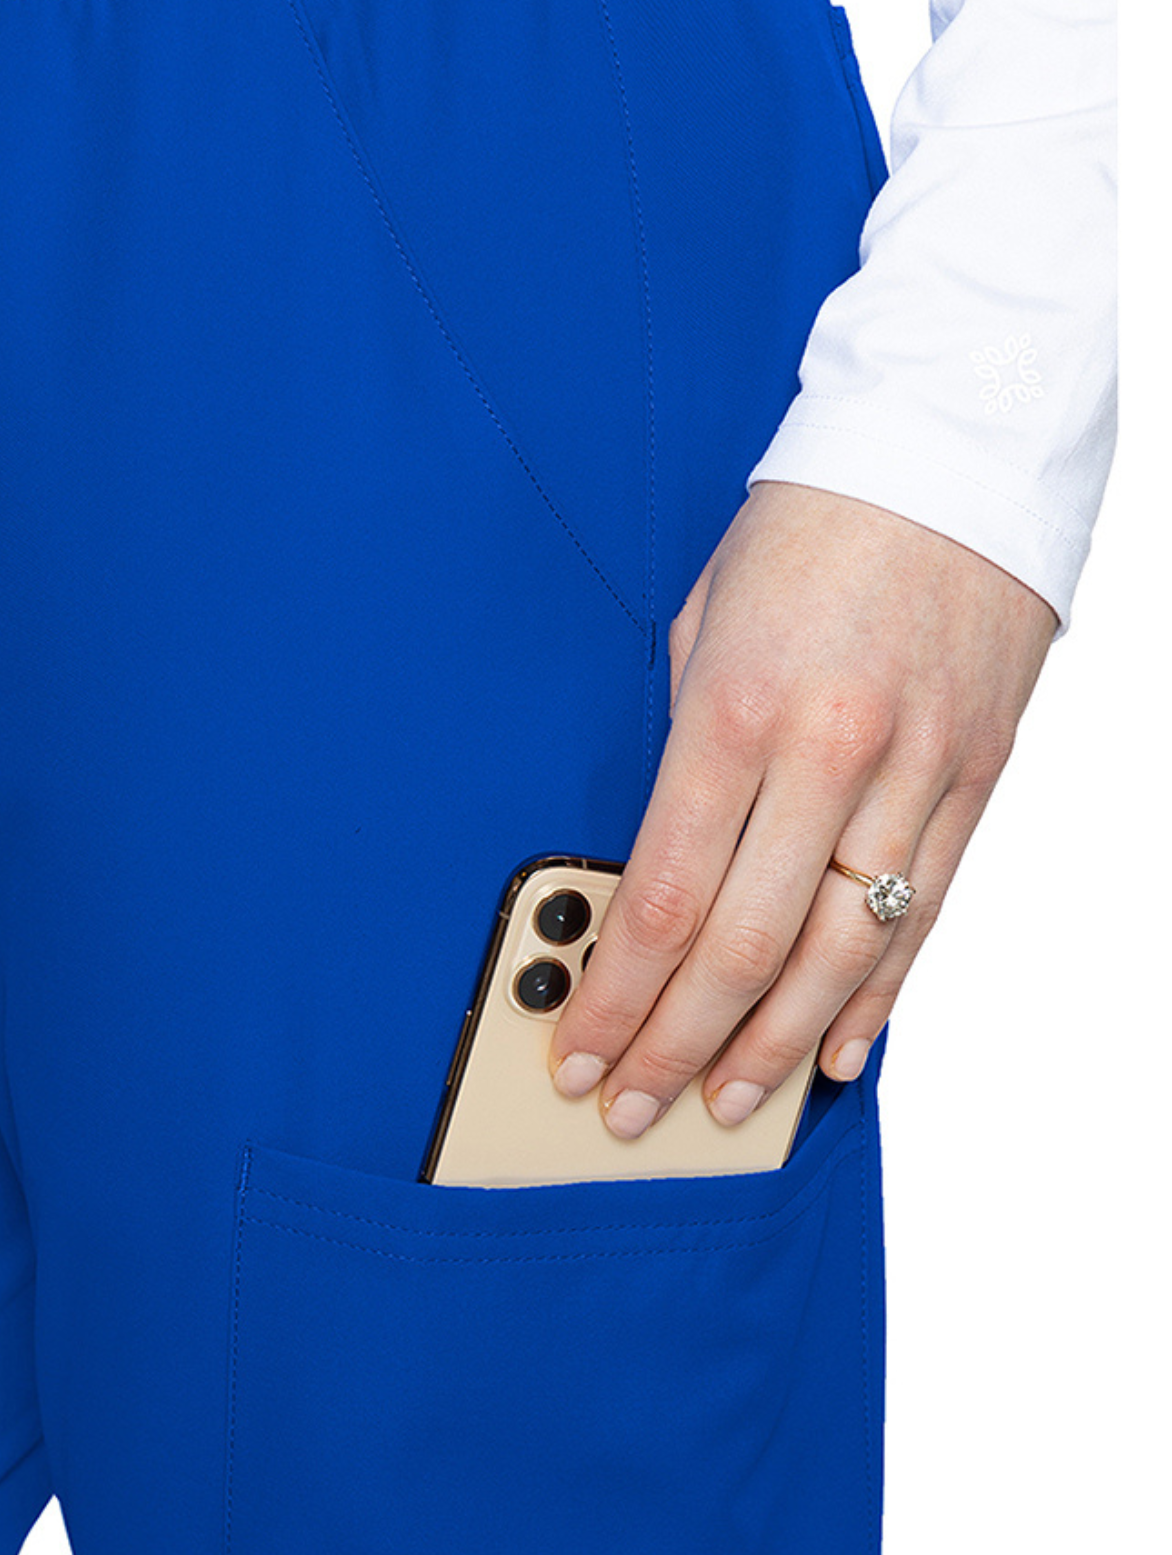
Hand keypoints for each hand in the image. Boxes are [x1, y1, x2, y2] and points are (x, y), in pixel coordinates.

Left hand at [546, 478, 1057, 1134]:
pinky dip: (877, 997)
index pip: (665, 902)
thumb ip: (685, 754)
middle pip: (743, 951)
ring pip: (839, 955)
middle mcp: (829, 755)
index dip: (618, 1000)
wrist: (951, 446)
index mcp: (735, 714)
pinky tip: (835, 1053)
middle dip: (676, 1046)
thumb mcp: (703, 627)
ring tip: (723, 1107)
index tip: (579, 1051)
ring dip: (774, 1049)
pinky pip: (924, 914)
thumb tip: (661, 872)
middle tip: (630, 1109)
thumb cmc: (805, 531)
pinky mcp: (975, 778)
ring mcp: (915, 774)